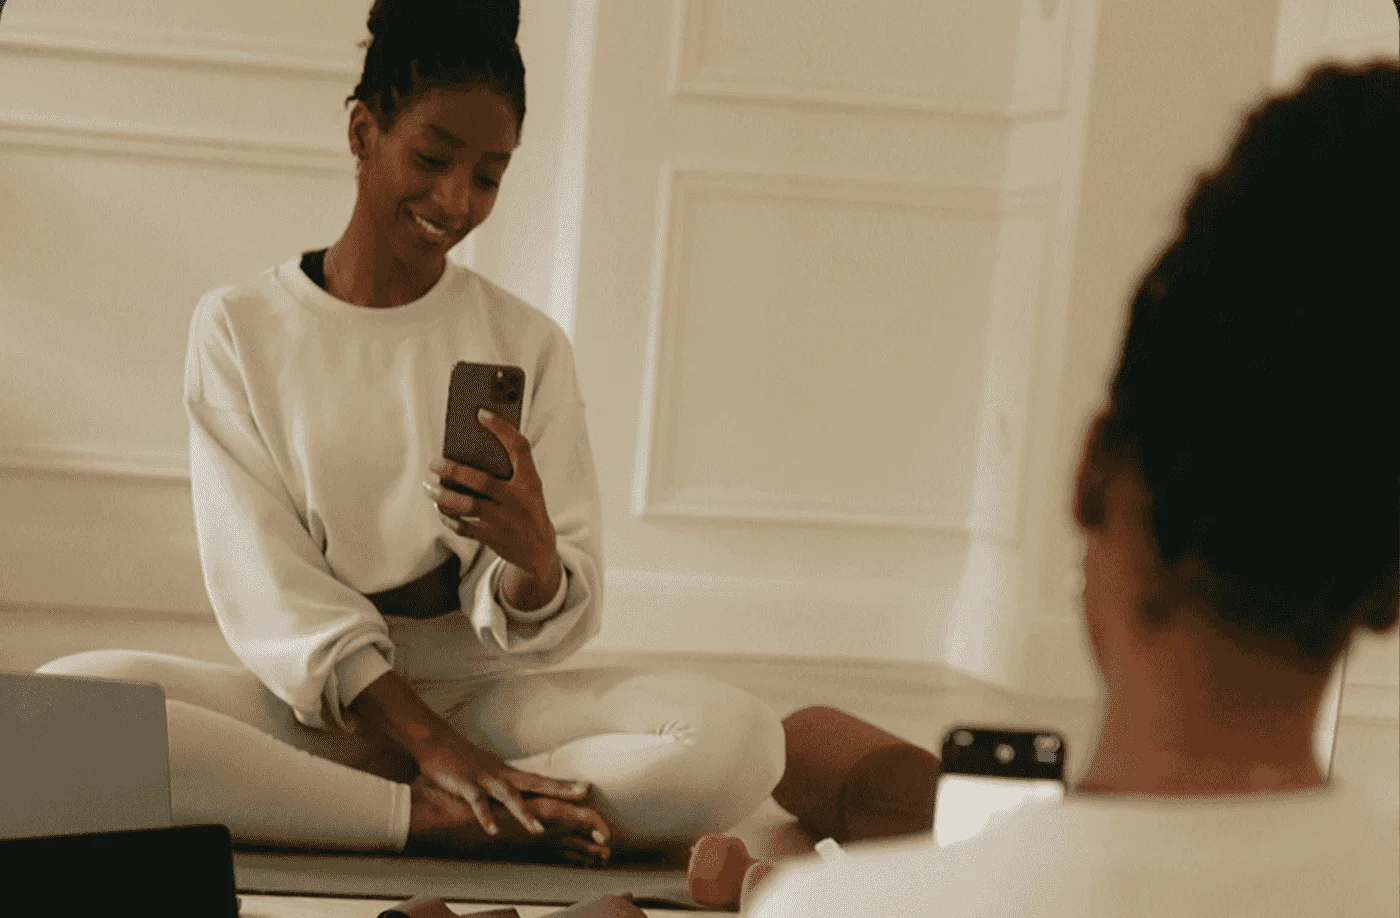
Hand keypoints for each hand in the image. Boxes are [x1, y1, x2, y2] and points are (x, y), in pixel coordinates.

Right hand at [414, 724, 595, 837]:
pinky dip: (486, 817)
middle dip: (559, 791)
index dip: (564, 785)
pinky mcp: (466, 784)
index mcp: (509, 773)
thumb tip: (521, 792)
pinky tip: (493, 830)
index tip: (588, 788)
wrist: (435, 741)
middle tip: (583, 796)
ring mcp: (485, 779)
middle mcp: (502, 775)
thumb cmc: (463, 759)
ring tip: (539, 830)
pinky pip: (477, 803)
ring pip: (509, 796)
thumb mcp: (489, 771)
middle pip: (536, 783)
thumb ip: (505, 783)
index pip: (542, 779)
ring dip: (524, 813)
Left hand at [425, 409, 562, 597]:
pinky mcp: (491, 538)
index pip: (520, 448)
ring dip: (444, 497)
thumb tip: (472, 446)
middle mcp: (517, 500)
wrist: (539, 550)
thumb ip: (511, 467)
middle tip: (435, 462)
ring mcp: (503, 521)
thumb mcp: (530, 486)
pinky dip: (448, 518)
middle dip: (455, 472)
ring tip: (429, 486)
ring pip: (467, 507)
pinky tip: (440, 508)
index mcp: (530, 482)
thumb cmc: (529, 509)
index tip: (482, 413)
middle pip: (483, 482)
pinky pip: (463, 527)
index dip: (502, 429)